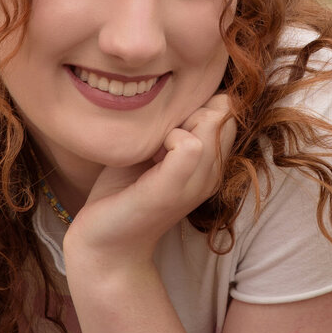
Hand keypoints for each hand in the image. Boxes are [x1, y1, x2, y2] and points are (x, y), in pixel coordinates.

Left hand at [64, 94, 235, 275]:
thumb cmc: (122, 192)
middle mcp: (213, 174)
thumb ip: (172, 123)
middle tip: (158, 136)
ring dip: (178, 122)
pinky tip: (151, 156)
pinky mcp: (174, 189)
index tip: (167, 126)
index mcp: (211, 164)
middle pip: (224, 110)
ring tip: (153, 147)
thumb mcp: (152, 147)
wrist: (103, 243)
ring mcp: (197, 183)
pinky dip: (168, 138)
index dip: (198, 104)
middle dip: (191, 108)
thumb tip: (184, 89)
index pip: (228, 108)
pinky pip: (191, 144)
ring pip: (212, 122)